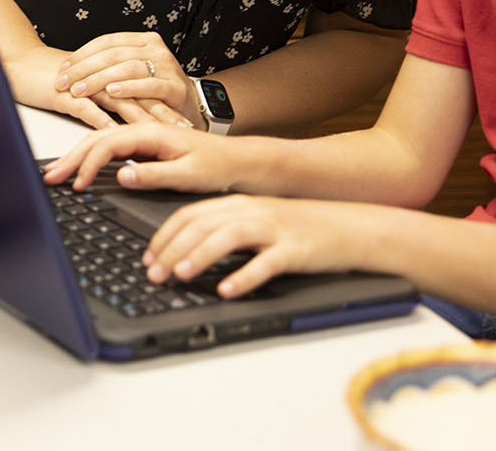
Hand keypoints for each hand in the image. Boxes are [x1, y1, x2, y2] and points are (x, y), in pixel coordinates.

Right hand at [0, 39, 170, 129]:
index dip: (166, 105)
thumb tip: (133, 116)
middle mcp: (101, 76)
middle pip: (138, 93)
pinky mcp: (64, 93)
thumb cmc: (54, 79)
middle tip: (183, 129)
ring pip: (117, 99)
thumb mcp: (87, 89)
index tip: (187, 123)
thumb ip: (110, 97)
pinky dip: (101, 118)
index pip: (145, 89)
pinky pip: (85, 106)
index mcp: (110, 73)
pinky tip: (114, 131)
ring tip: (158, 134)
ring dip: (139, 118)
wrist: (19, 65)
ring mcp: (83, 84)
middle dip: (162, 112)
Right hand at [42, 121, 239, 191]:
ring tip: (56, 170)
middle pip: (96, 138)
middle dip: (70, 158)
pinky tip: (79, 160)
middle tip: (50, 177)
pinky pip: (108, 138)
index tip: (76, 185)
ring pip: (99, 137)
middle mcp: (143, 127)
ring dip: (75, 153)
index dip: (87, 164)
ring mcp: (141, 132)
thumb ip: (153, 174)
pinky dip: (88, 148)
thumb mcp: (188, 174)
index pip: (108, 144)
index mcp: (151, 132)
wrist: (240, 159)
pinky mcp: (144, 140)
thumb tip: (121, 175)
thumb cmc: (218, 165)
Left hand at [53, 32, 194, 127]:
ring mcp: (167, 66)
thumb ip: (110, 66)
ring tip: (80, 90)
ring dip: (99, 79)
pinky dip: (129, 88)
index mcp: (143, 40)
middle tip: (63, 82)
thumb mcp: (132, 72)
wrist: (190, 106)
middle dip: (84, 69)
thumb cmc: (154, 90)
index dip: (81, 54)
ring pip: (127, 67)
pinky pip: (149, 85)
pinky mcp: (175, 87)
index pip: (106, 41)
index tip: (62, 68)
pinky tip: (113, 92)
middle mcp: (155, 49)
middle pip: (113, 54)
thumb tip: (72, 68)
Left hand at [143, 195, 363, 298]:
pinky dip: (244, 276)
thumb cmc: (298, 229)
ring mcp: (274, 229)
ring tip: (180, 275)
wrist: (348, 228)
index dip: (164, 236)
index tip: (147, 257)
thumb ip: (223, 230)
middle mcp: (252, 213)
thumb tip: (182, 251)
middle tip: (153, 274)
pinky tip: (228, 290)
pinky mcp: (294, 250)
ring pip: (228, 238)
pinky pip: (265, 263)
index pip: (190, 215)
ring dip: (200, 256)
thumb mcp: (256, 222)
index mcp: (237, 205)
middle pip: (202, 226)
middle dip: (171, 249)